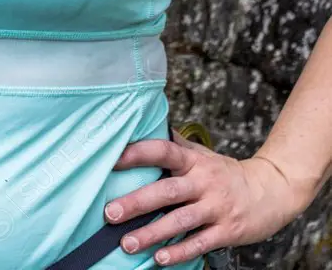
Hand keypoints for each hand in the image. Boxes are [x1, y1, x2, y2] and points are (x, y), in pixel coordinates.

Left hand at [102, 129, 304, 265]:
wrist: (271, 191)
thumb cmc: (226, 173)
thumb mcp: (202, 154)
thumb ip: (176, 144)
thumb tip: (149, 125)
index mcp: (194, 160)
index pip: (164, 151)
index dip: (138, 153)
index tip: (113, 160)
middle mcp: (203, 181)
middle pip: (167, 190)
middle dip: (137, 202)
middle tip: (110, 212)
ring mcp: (215, 207)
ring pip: (180, 221)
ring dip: (152, 233)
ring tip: (127, 243)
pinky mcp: (227, 230)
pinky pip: (199, 243)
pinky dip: (179, 252)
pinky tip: (159, 259)